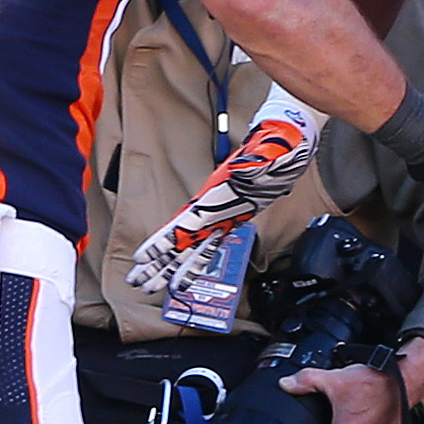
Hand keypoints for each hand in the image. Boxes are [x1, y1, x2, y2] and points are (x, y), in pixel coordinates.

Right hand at [128, 102, 321, 294]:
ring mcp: (221, 213)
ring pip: (189, 247)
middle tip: (136, 281)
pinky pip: (209, 246)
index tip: (142, 257)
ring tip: (151, 286)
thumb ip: (255, 162)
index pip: (184, 224)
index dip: (163, 241)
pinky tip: (186, 277)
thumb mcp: (268, 151)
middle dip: (157, 262)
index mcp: (215, 194)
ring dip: (171, 267)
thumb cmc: (276, 143)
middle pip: (179, 240)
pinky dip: (196, 263)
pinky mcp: (233, 218)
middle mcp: (212, 206)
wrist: (287, 138)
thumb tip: (244, 168)